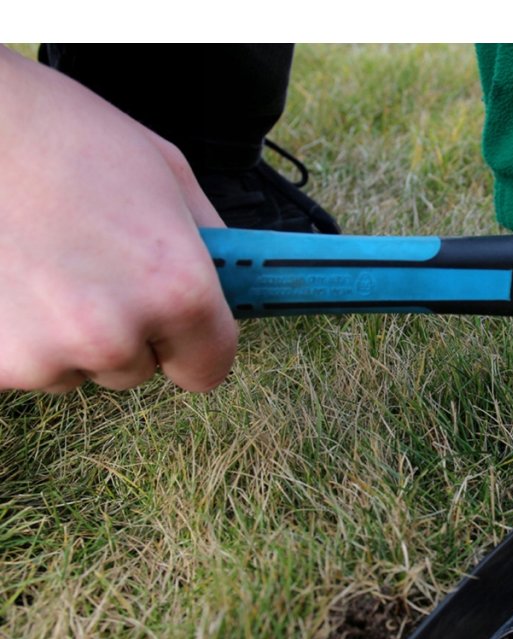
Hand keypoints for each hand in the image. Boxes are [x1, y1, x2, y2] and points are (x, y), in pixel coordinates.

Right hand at [0, 47, 236, 393]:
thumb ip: (208, 242)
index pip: (207, 368)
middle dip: (123, 330)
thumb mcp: (166, 175)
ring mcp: (46, 355)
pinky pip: (24, 365)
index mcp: (176, 291)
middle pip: (137, 368)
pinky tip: (11, 279)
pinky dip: (18, 333)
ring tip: (43, 263)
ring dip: (66, 333)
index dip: (192, 345)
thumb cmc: (61, 135)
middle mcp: (114, 335)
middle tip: (91, 267)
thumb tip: (231, 281)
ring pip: (76, 368)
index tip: (177, 331)